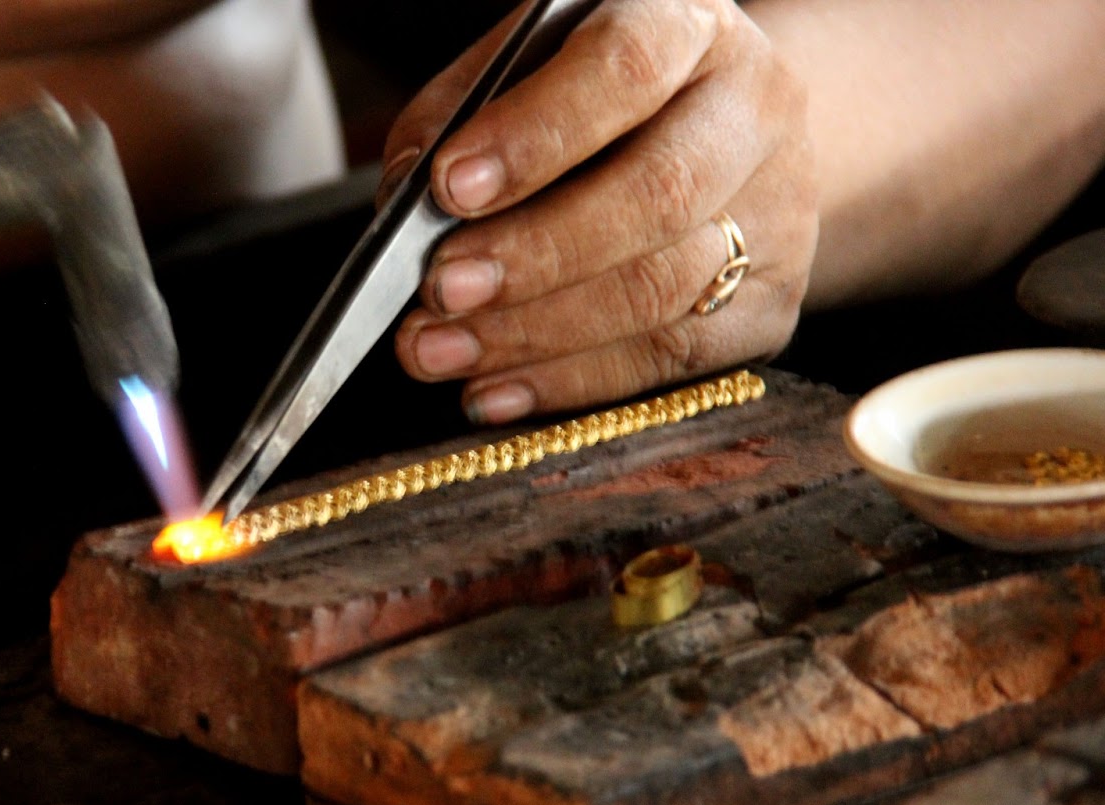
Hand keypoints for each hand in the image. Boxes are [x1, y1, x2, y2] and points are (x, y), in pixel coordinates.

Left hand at [379, 0, 816, 422]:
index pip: (625, 71)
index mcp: (689, 26)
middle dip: (533, 255)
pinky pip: (670, 362)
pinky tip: (493, 392)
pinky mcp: (770, 306)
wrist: (725, 137)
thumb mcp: (530, 69)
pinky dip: (568, 385)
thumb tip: (406, 206)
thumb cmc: (596, 101)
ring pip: (660, 292)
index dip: (535, 135)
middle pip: (657, 196)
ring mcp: (776, 215)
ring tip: (437, 351)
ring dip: (532, 336)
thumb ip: (463, 116)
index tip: (449, 187)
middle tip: (439, 290)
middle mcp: (753, 111)